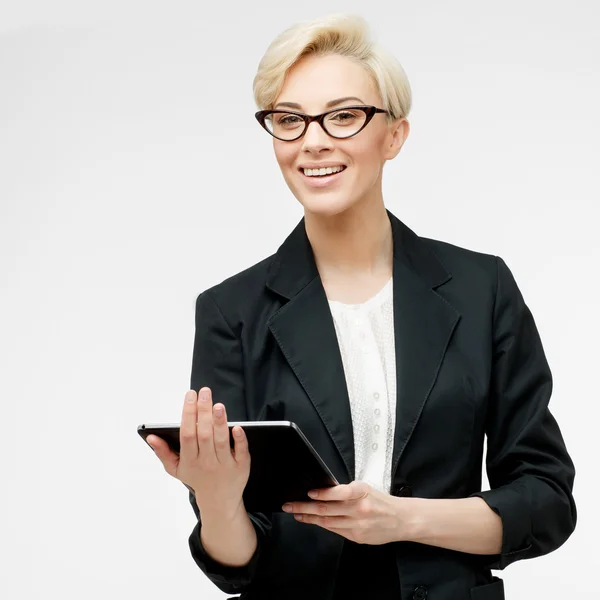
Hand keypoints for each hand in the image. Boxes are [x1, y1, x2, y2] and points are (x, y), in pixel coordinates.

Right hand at [146, 387, 250, 520]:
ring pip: (221, 441)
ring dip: (220, 422)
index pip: (187, 435)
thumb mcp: (176, 469)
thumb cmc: (196, 478)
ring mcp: (225, 465)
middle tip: (204, 392)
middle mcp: (207, 463)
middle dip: (203, 412)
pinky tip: (237, 426)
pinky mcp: (241, 467)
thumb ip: (163, 452)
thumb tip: (151, 436)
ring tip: (218, 405)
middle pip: (204, 434)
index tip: (189, 396)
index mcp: (190, 461)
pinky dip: (239, 439)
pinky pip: (241, 452)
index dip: (188, 414)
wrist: (219, 502)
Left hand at [282, 480, 408, 544]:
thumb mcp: (365, 489)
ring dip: (309, 517)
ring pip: (327, 522)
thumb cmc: (380, 501)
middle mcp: (359, 509)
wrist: (401, 520)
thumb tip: (322, 491)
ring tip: (296, 513)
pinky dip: (322, 524)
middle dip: (305, 507)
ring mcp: (358, 525)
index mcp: (362, 492)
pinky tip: (312, 520)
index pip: (340, 492)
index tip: (309, 492)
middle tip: (290, 505)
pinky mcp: (357, 537)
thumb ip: (346, 491)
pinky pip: (335, 530)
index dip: (324, 493)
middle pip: (327, 509)